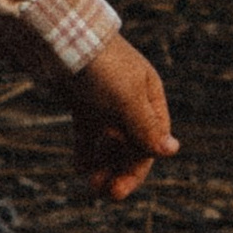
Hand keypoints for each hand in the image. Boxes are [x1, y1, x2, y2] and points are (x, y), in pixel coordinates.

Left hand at [62, 33, 178, 201]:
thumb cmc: (99, 67)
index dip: (137, 169)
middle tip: (104, 193)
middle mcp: (131, 101)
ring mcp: (106, 102)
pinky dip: (86, 151)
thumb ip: (146, 128)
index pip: (151, 142)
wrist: (59, 39)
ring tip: (90, 183)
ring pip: (109, 142)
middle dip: (119, 170)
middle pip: (130, 145)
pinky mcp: (83, 102)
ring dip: (103, 165)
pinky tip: (79, 168)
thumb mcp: (126, 100)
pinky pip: (89, 134)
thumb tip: (172, 151)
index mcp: (149, 97)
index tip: (120, 190)